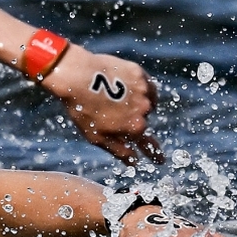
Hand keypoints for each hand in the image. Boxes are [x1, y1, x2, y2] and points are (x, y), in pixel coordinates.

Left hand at [41, 46, 162, 164]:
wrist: (76, 77)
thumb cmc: (83, 109)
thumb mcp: (97, 137)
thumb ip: (119, 151)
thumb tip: (135, 162)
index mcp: (135, 128)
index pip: (149, 146)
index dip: (154, 154)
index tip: (160, 160)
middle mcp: (145, 110)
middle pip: (142, 120)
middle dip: (130, 118)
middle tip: (109, 110)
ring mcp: (144, 90)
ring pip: (145, 101)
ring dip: (134, 102)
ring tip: (111, 97)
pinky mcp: (140, 74)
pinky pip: (144, 85)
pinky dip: (136, 88)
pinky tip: (121, 86)